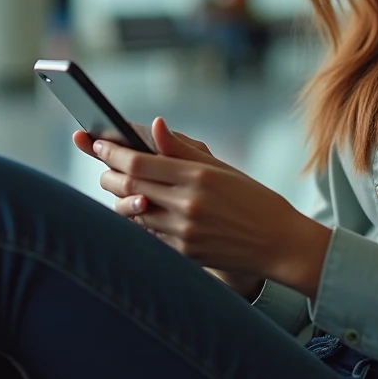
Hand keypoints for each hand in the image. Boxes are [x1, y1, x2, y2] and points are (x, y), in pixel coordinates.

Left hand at [73, 123, 260, 296]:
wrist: (279, 244)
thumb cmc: (253, 200)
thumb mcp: (222, 169)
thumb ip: (182, 149)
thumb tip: (155, 125)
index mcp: (197, 176)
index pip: (139, 162)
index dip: (113, 152)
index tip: (98, 142)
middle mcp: (187, 204)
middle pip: (129, 186)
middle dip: (108, 173)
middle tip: (103, 165)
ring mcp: (184, 232)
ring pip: (134, 211)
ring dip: (121, 197)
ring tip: (120, 185)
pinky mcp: (184, 253)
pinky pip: (149, 233)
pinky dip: (140, 219)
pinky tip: (142, 208)